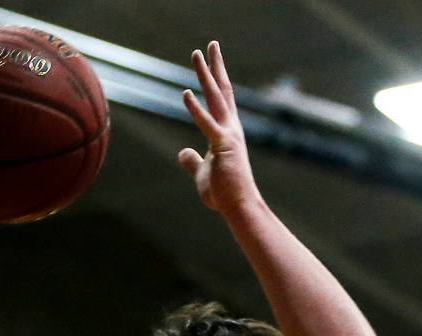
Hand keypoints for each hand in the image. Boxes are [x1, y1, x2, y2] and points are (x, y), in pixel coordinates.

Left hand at [178, 42, 260, 214]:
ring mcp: (228, 135)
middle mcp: (231, 128)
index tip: (213, 59)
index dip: (216, 77)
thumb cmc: (224, 193)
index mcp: (227, 132)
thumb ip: (192, 161)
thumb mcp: (203, 173)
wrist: (239, 206)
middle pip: (222, 90)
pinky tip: (185, 93)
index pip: (222, 99)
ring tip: (197, 54)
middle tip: (210, 44)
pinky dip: (195, 108)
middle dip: (215, 66)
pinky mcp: (222, 146)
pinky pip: (206, 124)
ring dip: (206, 75)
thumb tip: (182, 152)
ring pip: (215, 98)